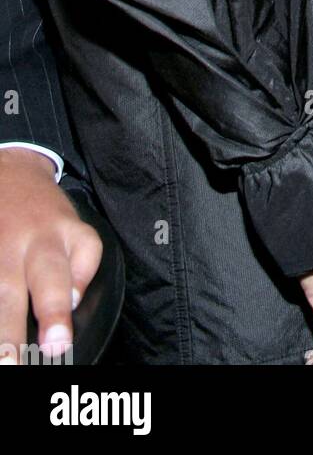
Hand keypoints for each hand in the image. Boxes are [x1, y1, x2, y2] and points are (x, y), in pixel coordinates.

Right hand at [0, 148, 102, 363]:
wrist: (9, 172)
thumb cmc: (46, 214)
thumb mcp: (74, 225)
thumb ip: (82, 262)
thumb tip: (74, 300)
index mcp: (67, 231)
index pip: (86, 252)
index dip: (81, 281)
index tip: (72, 324)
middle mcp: (36, 239)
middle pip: (46, 277)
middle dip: (51, 312)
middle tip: (54, 349)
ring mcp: (4, 247)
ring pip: (5, 289)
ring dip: (6, 327)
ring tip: (7, 359)